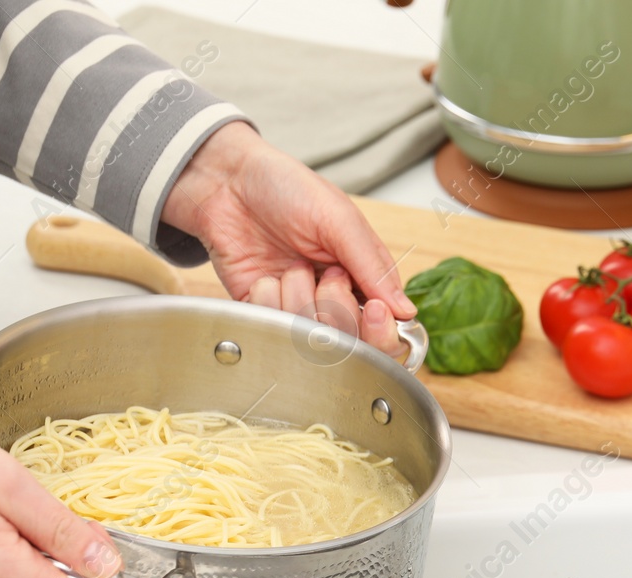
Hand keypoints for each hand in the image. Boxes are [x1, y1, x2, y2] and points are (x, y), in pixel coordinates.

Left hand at [161, 123, 414, 354]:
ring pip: (311, 338)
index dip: (382, 329)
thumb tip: (406, 311)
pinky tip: (265, 278)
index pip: (386, 324)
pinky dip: (269, 303)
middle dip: (336, 307)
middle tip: (327, 274)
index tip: (371, 310)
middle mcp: (334, 297)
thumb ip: (373, 266)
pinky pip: (274, 332)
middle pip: (351, 340)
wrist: (226, 183)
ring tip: (290, 267)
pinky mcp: (264, 314)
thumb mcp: (338, 219)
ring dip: (299, 299)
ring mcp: (298, 307)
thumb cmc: (286, 188)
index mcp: (362, 274)